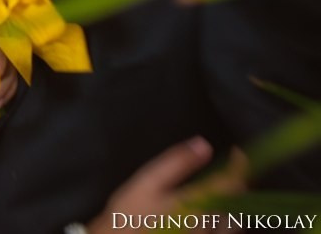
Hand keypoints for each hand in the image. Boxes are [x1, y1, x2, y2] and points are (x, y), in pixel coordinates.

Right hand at [87, 137, 246, 233]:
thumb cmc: (130, 214)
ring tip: (217, 190)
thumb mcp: (147, 181)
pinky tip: (206, 213)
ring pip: (232, 219)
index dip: (239, 165)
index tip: (236, 153)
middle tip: (225, 170)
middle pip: (236, 202)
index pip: (232, 181)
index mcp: (197, 201)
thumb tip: (203, 145)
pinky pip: (220, 232)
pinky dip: (222, 220)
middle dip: (234, 183)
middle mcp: (207, 222)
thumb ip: (176, 162)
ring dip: (230, 202)